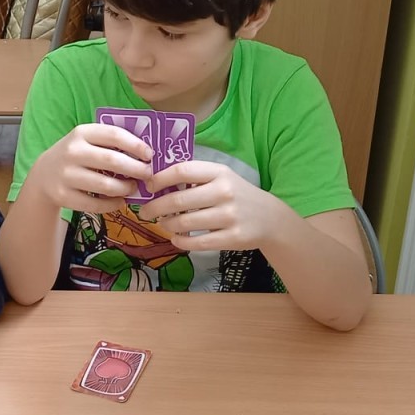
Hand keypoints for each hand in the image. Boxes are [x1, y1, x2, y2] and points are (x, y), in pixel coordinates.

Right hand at [24, 123, 153, 212]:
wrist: (44, 175)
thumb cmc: (76, 155)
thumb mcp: (87, 141)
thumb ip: (110, 143)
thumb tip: (146, 153)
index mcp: (81, 133)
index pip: (114, 135)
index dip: (136, 145)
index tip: (150, 155)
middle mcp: (72, 152)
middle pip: (112, 161)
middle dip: (136, 169)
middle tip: (148, 175)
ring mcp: (66, 175)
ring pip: (105, 185)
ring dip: (125, 188)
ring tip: (133, 188)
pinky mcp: (64, 196)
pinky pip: (95, 204)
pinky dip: (112, 204)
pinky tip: (120, 201)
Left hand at [139, 161, 295, 251]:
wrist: (270, 218)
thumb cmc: (237, 195)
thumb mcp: (221, 178)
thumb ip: (195, 178)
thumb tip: (156, 183)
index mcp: (219, 172)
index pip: (182, 171)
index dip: (159, 179)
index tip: (147, 187)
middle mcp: (224, 192)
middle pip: (178, 201)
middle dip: (155, 208)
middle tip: (144, 212)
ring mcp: (229, 216)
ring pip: (185, 224)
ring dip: (167, 225)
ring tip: (163, 224)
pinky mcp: (232, 238)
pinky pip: (197, 243)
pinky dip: (181, 242)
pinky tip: (176, 238)